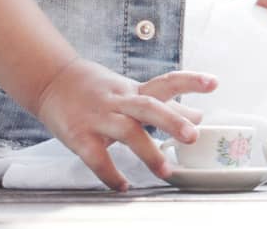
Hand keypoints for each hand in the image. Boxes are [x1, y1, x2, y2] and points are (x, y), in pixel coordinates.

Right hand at [33, 55, 217, 190]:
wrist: (52, 81)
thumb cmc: (98, 89)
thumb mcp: (133, 92)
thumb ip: (166, 105)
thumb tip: (199, 114)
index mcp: (135, 90)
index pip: (166, 81)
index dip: (190, 81)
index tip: (214, 84)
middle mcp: (119, 101)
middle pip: (148, 106)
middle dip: (172, 120)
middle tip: (193, 136)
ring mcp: (99, 117)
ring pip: (126, 131)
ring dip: (147, 152)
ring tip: (166, 172)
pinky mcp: (79, 135)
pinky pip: (96, 157)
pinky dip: (110, 173)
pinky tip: (123, 186)